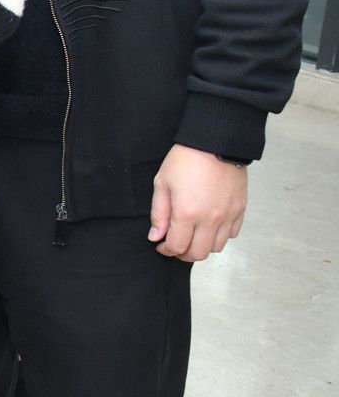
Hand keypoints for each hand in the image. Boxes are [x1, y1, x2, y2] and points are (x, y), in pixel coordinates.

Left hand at [148, 143, 248, 261]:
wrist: (216, 142)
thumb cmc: (185, 160)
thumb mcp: (162, 183)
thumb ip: (159, 213)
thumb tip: (155, 237)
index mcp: (187, 213)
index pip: (177, 247)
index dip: (166, 250)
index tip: (160, 244)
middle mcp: (210, 219)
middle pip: (198, 254)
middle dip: (183, 253)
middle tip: (175, 243)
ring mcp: (228, 216)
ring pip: (216, 247)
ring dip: (202, 246)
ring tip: (192, 235)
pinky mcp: (240, 210)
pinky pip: (232, 234)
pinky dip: (220, 236)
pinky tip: (209, 226)